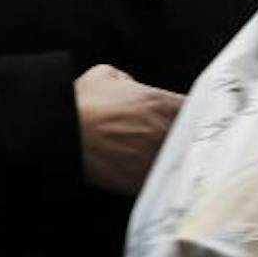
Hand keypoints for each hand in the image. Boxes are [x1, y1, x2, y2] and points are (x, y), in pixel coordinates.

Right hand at [76, 64, 183, 194]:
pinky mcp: (140, 181)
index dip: (193, 113)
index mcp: (159, 103)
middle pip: (192, 137)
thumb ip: (126, 79)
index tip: (188, 117)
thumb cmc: (80, 104)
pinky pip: (158, 181)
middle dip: (184, 137)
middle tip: (171, 137)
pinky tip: (145, 175)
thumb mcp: (103, 75)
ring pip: (177, 161)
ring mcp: (153, 159)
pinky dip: (155, 179)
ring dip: (173, 160)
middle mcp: (163, 132)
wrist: (61, 137)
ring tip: (158, 159)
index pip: (196, 108)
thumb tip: (130, 86)